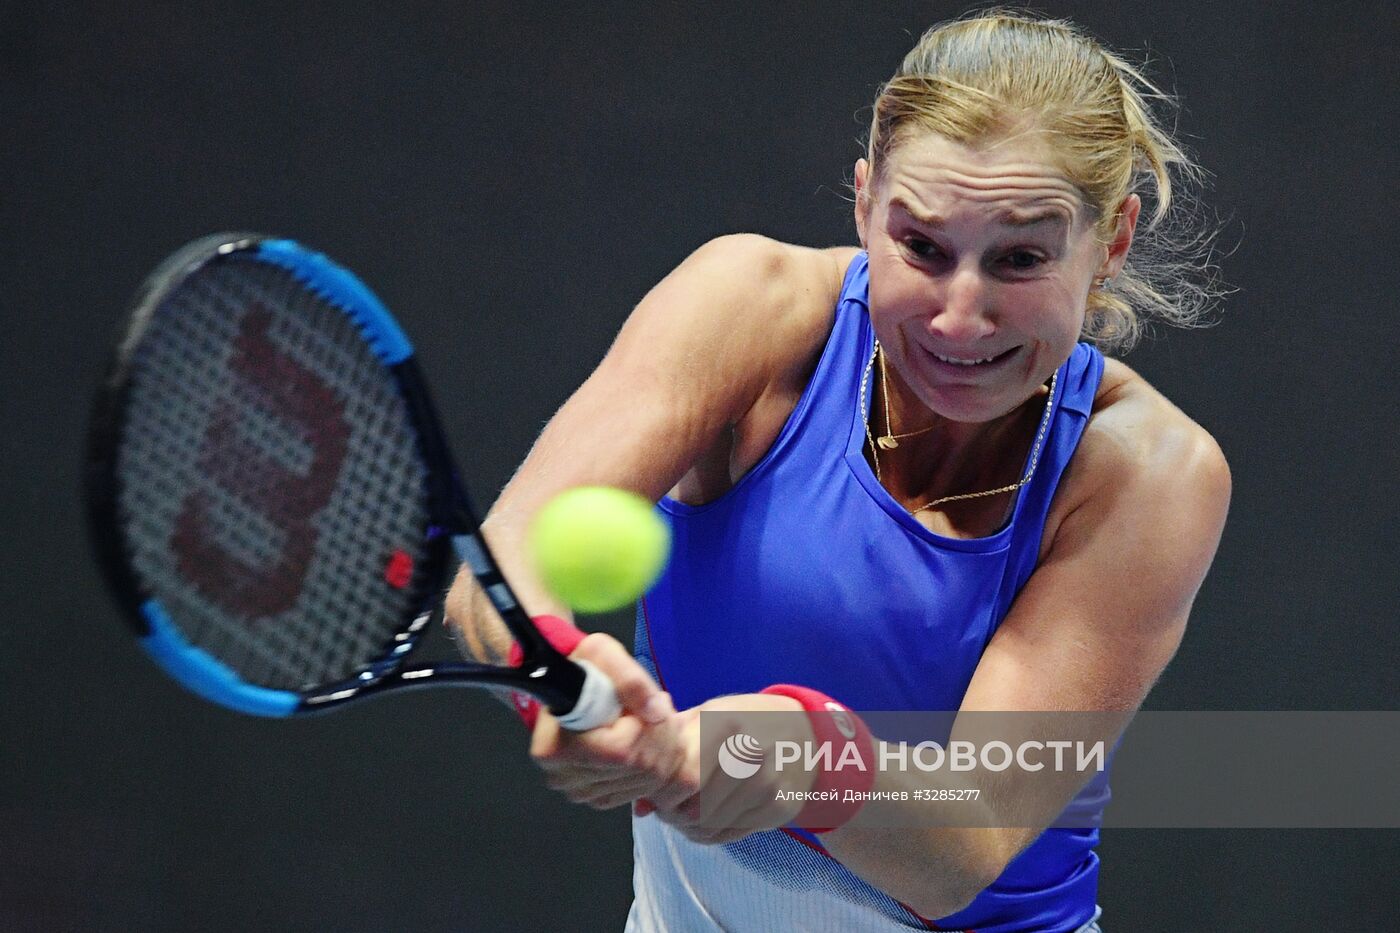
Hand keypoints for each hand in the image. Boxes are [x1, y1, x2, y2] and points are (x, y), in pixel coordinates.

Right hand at [530, 632, 681, 809]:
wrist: (577, 686)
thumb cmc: (585, 669)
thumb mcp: (603, 654)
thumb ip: (630, 679)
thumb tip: (654, 712)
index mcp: (554, 746)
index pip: (620, 750)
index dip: (642, 726)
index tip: (642, 705)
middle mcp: (563, 776)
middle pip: (638, 767)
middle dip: (659, 734)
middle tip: (656, 707)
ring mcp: (580, 791)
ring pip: (647, 780)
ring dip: (662, 746)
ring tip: (650, 719)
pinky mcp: (598, 797)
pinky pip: (643, 789)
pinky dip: (656, 763)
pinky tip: (646, 740)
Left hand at [640, 693, 816, 844]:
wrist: (806, 731)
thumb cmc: (744, 720)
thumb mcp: (706, 717)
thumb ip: (668, 753)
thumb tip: (639, 806)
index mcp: (725, 725)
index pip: (682, 778)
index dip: (662, 793)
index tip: (656, 791)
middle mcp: (751, 756)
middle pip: (695, 809)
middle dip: (671, 813)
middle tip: (666, 807)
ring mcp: (769, 785)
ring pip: (710, 827)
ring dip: (687, 826)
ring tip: (683, 812)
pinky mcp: (779, 808)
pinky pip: (729, 835)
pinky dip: (709, 832)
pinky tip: (707, 816)